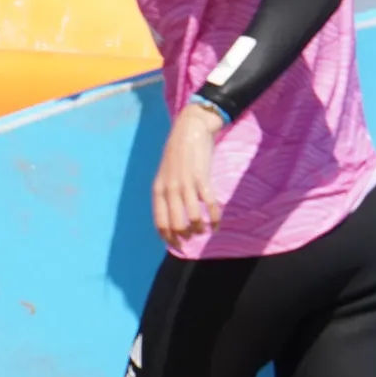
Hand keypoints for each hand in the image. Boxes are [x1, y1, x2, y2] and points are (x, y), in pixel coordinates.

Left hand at [152, 100, 222, 244]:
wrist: (189, 130)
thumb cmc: (178, 154)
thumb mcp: (165, 174)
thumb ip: (167, 193)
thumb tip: (173, 216)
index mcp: (158, 189)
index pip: (159, 221)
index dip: (168, 238)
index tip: (177, 246)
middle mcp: (169, 189)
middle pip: (176, 224)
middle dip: (185, 236)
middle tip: (193, 238)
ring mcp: (186, 184)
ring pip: (193, 218)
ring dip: (200, 229)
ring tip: (206, 230)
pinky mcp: (202, 178)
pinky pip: (210, 205)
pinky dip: (215, 218)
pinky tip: (217, 223)